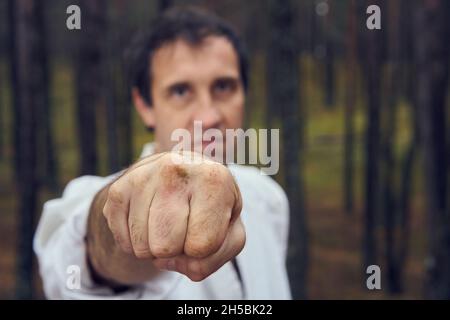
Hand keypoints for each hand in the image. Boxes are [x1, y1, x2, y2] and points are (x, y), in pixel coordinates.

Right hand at [102, 152, 244, 280]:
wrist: (183, 173)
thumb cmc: (211, 208)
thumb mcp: (230, 232)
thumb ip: (215, 256)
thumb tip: (167, 260)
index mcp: (213, 178)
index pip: (201, 245)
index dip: (203, 249)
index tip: (206, 226)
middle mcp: (176, 170)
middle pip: (166, 247)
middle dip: (176, 249)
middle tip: (183, 227)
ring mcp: (143, 177)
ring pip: (142, 248)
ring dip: (155, 247)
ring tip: (167, 222)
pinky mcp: (118, 188)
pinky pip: (123, 242)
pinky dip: (136, 243)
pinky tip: (149, 221)